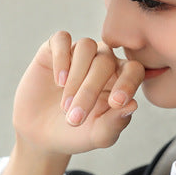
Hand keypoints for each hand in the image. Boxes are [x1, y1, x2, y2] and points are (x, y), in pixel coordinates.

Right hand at [12, 31, 144, 155]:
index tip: (116, 103)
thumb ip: (116, 123)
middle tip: (75, 118)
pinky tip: (58, 81)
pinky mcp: (54, 49)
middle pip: (105, 61)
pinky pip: (62, 39)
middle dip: (90, 90)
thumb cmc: (77, 134)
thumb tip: (133, 104)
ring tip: (65, 105)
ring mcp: (79, 53)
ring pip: (86, 47)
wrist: (42, 135)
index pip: (133, 70)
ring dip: (76, 76)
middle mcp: (103, 61)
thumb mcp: (97, 136)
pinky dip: (61, 57)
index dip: (128, 82)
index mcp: (120, 79)